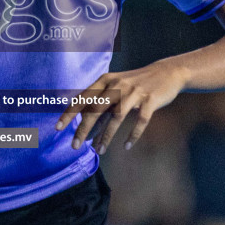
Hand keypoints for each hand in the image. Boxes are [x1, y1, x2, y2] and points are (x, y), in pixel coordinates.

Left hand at [53, 60, 189, 152]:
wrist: (167, 72)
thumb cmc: (137, 84)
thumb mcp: (117, 88)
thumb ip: (102, 105)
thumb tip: (86, 129)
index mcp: (106, 80)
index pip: (83, 98)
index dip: (69, 113)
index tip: (58, 128)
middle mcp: (118, 85)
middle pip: (96, 109)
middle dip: (83, 129)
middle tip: (75, 146)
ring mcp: (134, 92)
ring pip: (117, 117)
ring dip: (106, 136)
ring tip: (99, 151)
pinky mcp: (150, 100)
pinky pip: (141, 120)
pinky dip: (133, 135)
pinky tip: (126, 146)